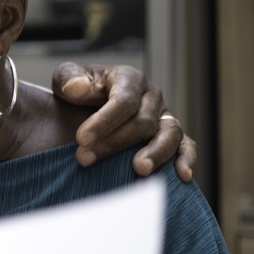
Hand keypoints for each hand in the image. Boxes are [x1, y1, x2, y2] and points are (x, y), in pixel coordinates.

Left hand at [52, 62, 196, 180]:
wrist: (89, 103)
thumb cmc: (79, 90)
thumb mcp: (67, 78)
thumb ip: (69, 78)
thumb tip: (76, 88)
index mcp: (129, 78)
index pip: (123, 101)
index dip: (103, 121)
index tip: (81, 139)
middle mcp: (152, 96)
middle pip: (142, 122)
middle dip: (113, 143)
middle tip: (84, 159)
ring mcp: (164, 116)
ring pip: (169, 134)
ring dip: (155, 154)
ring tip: (138, 169)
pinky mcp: (171, 135)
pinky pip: (186, 146)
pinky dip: (187, 159)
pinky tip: (182, 175)